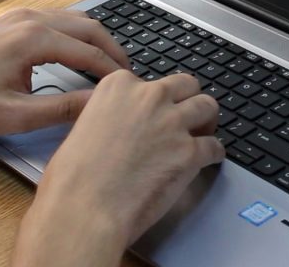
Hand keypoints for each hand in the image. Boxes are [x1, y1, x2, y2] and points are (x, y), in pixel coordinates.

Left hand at [0, 8, 130, 135]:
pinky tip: (77, 55)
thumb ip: (63, 108)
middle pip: (89, 27)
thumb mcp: (15, 115)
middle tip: (127, 74)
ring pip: (74, 20)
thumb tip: (98, 104)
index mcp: (35, 38)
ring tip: (107, 65)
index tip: (130, 87)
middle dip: (112, 50)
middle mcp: (31, 19)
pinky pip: (56, 20)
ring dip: (94, 40)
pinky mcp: (10, 20)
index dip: (114, 72)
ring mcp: (20, 15)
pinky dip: (75, 35)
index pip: (90, 53)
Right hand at [12, 71, 223, 266]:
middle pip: (186, 85)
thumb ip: (108, 116)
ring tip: (203, 133)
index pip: (151, 81)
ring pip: (207, 106)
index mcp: (119, 86)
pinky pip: (215, 146)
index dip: (157, 99)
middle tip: (187, 116)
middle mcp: (149, 97)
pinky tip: (208, 160)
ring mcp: (172, 123)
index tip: (157, 110)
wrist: (83, 208)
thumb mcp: (82, 127)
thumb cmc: (73, 178)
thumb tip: (121, 125)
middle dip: (188, 100)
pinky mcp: (189, 152)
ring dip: (206, 121)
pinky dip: (214, 154)